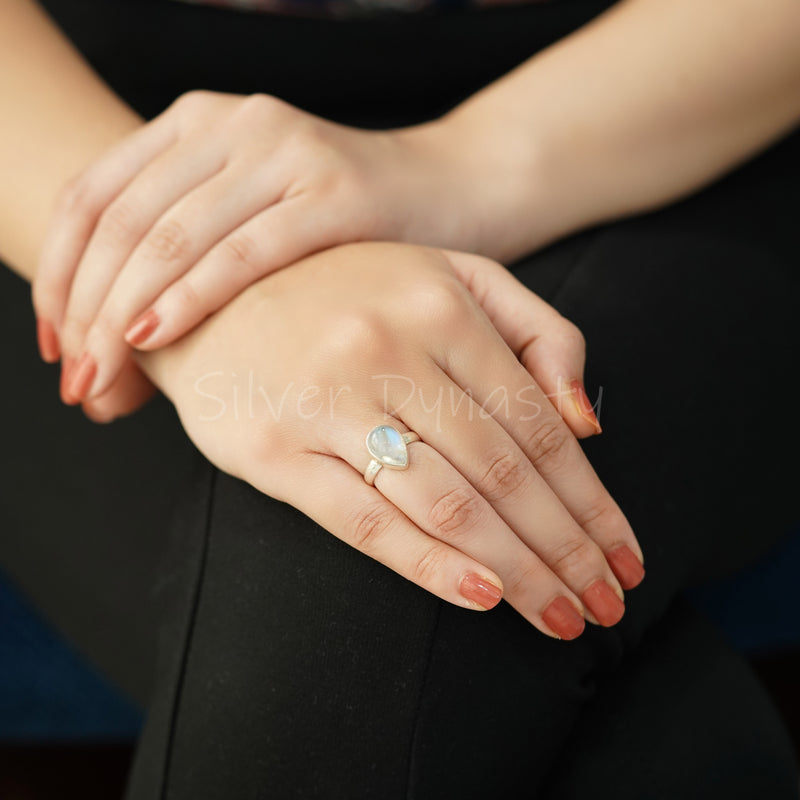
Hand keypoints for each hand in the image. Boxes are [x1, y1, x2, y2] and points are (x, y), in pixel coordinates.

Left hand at [32, 91, 485, 402]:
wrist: (448, 190)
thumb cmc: (344, 227)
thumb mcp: (253, 225)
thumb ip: (184, 275)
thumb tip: (116, 365)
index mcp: (198, 124)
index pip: (93, 197)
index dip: (59, 277)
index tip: (55, 347)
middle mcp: (232, 124)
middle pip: (121, 221)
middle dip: (84, 308)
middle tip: (75, 378)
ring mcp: (283, 151)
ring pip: (170, 236)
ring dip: (121, 313)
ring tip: (101, 374)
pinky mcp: (333, 193)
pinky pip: (243, 252)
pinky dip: (191, 297)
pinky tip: (155, 338)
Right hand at [147, 242, 642, 639]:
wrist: (209, 299)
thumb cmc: (344, 292)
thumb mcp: (450, 276)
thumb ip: (537, 331)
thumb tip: (588, 423)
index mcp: (442, 310)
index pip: (539, 425)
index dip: (592, 500)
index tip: (625, 555)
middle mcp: (389, 353)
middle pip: (504, 471)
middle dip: (567, 549)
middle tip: (606, 604)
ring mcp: (329, 403)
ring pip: (447, 503)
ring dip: (516, 570)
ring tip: (561, 616)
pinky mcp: (277, 452)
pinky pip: (365, 521)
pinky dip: (430, 565)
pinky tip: (482, 598)